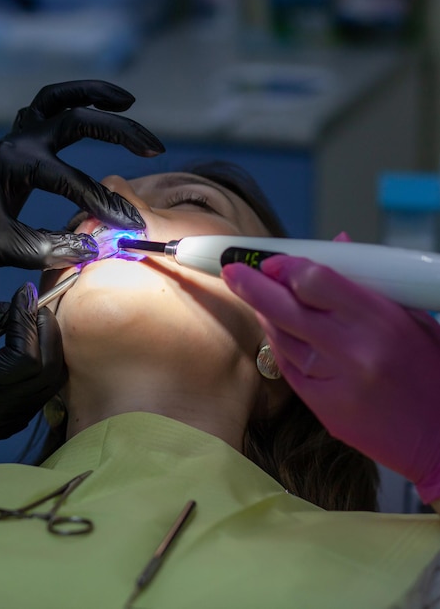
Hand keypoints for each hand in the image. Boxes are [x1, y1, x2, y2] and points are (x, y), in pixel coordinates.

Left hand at [0, 80, 163, 341]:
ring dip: (93, 94)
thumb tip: (99, 246)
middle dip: (118, 131)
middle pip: (76, 119)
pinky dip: (72, 101)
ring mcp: (15, 137)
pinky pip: (46, 109)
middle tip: (154, 147)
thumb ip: (56, 249)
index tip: (132, 226)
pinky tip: (93, 109)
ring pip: (58, 99)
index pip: (73, 181)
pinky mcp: (15, 143)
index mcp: (14, 164)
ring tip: (128, 101)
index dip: (105, 204)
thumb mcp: (10, 250)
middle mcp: (17, 142)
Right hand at [0, 283, 62, 478]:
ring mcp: (7, 422)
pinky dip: (46, 362)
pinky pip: (44, 390)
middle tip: (33, 304)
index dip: (29, 322)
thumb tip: (12, 307)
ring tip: (33, 319)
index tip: (24, 294)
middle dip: (46, 330)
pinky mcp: (11, 421)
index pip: (25, 358)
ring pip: (52, 381)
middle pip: (48, 370)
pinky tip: (31, 342)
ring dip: (50, 345)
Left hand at [223, 254, 439, 503]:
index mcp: (379, 320)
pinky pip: (288, 368)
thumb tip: (338, 243)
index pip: (315, 281)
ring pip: (281, 338)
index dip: (286, 266)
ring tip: (254, 297)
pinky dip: (278, 345)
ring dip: (264, 314)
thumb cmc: (434, 373)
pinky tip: (275, 331)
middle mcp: (351, 350)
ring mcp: (333, 381)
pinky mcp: (322, 408)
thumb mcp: (414, 318)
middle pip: (285, 308)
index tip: (271, 261)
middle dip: (251, 285)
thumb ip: (370, 283)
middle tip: (231, 271)